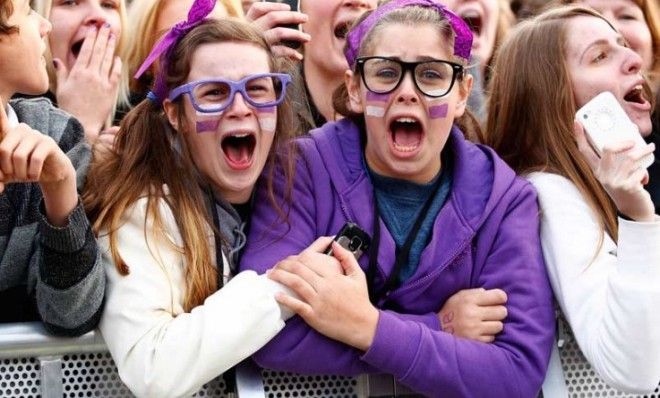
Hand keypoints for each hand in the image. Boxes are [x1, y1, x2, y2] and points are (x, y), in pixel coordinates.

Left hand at [0, 97, 76, 224]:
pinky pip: (36, 159)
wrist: (52, 174)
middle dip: (7, 169)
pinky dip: (33, 172)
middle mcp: (21, 129)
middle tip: (14, 177)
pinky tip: (34, 176)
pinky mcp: (49, 143)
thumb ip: (0, 171)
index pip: (0, 123)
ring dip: (21, 173)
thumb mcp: (9, 171)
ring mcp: (36, 134)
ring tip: (25, 177)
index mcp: (9, 132)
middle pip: (4, 149)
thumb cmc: (27, 170)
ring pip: (19, 156)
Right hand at [54, 24, 121, 142]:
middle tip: (106, 28)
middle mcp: (91, 75)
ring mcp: (102, 82)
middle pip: (98, 52)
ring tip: (112, 37)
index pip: (85, 51)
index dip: (90, 39)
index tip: (94, 30)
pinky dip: (116, 65)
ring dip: (110, 47)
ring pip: (107, 60)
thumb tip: (57, 60)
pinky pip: (115, 74)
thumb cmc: (69, 108)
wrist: (81, 124)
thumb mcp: (61, 88)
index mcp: (77, 73)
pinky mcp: (110, 91)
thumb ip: (62, 72)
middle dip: (102, 38)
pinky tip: (117, 58)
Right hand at [246, 1, 309, 60]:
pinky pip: (281, 51)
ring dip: (297, 34)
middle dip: (292, 16)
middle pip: (273, 17)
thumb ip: (259, 28)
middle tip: (305, 18)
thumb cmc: (243, 55)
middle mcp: (251, 31)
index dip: (274, 6)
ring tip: (307, 38)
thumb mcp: (247, 38)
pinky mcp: (263, 56)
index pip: (258, 8)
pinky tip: (298, 57)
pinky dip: (292, 53)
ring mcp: (257, 43)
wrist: (234, 72)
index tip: (288, 7)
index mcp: (246, 24)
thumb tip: (282, 20)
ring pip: (280, 32)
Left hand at [269, 239, 378, 350]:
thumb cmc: (360, 300)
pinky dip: (285, 299)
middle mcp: (324, 288)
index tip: (288, 258)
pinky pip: (296, 305)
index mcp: (334, 277)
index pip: (310, 260)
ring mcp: (318, 302)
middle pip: (299, 270)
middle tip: (275, 265)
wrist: (363, 326)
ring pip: (296, 284)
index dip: (296, 257)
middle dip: (284, 265)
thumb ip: (347, 257)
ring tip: (271, 275)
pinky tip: (277, 294)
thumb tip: (335, 243)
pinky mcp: (314, 316)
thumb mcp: (358, 275)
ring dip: (280, 278)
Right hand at [438, 288, 507, 342]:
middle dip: (498, 311)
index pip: (498, 296)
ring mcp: (474, 329)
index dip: (501, 297)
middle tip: (492, 312)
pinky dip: (488, 335)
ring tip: (485, 323)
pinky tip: (480, 331)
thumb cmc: (452, 309)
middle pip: (502, 311)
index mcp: (469, 300)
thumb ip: (477, 293)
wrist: (437, 329)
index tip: (499, 299)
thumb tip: (497, 295)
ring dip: (494, 324)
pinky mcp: (475, 341)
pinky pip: (492, 337)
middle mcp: (472, 314)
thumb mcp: (460, 295)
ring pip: (499, 325)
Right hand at [575, 121, 655, 221]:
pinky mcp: (627, 187)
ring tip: (650, 148)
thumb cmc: (627, 186)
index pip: (584, 151)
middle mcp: (602, 176)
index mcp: (597, 170)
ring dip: (643, 151)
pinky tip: (644, 177)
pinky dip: (645, 171)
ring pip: (629, 158)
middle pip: (608, 149)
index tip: (577, 121)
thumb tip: (630, 136)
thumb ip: (618, 158)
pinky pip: (639, 170)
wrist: (634, 210)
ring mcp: (614, 182)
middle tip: (633, 139)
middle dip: (623, 141)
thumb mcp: (617, 173)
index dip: (580, 135)